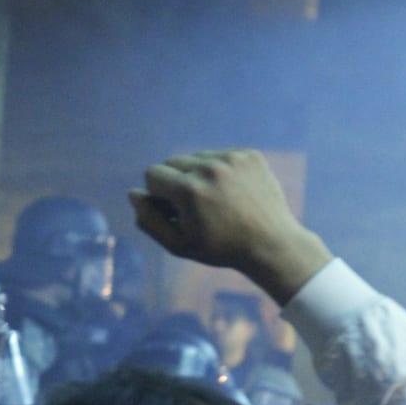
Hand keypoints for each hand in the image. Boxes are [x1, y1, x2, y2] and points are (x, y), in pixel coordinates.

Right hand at [128, 150, 330, 303]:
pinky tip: (233, 192)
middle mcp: (209, 168)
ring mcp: (232, 159)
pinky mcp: (250, 155)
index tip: (175, 211)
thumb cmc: (220, 249)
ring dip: (198, 174)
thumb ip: (149, 220)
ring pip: (196, 157)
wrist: (272, 245)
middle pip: (172, 161)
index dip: (158, 194)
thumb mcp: (178, 245)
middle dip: (176, 181)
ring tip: (216, 199)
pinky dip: (220, 171)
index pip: (152, 174)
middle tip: (195, 206)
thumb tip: (133, 193)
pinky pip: (221, 155)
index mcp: (188, 190)